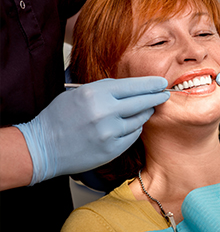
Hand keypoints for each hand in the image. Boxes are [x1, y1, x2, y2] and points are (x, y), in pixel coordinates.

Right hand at [15, 77, 168, 184]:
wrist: (42, 147)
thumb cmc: (59, 117)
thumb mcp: (79, 93)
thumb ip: (105, 90)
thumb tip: (131, 88)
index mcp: (95, 94)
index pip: (133, 86)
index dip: (150, 84)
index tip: (161, 82)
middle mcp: (105, 112)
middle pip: (142, 102)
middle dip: (156, 97)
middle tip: (164, 94)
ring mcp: (109, 132)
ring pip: (139, 119)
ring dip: (145, 113)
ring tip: (145, 109)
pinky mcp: (112, 149)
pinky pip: (133, 135)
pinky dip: (134, 128)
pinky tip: (130, 125)